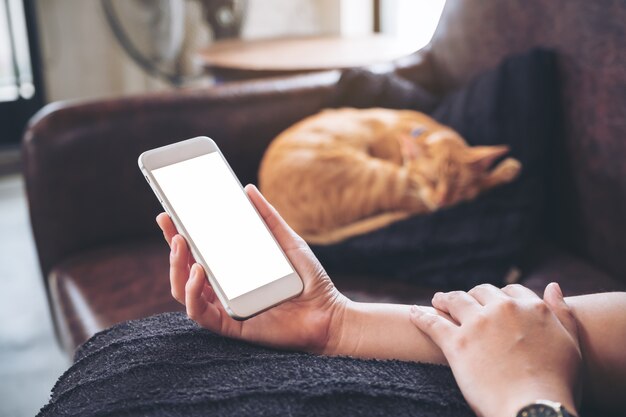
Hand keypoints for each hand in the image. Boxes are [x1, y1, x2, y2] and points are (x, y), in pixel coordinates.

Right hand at [156, 184, 347, 353]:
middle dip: (172, 246)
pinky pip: (200, 314)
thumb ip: (268, 217)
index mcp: (232, 270)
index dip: (178, 234)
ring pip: (184, 291)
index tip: (168, 213)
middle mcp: (224, 288)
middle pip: (184, 269)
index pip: (198, 251)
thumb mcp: (287, 241)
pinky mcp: (230, 325)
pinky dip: (192, 293)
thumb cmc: (308, 280)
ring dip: (177, 267)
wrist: (328, 312)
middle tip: (170, 223)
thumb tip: (247, 189)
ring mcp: (225, 306)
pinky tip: (197, 272)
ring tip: (182, 245)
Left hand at [409, 283, 580, 416]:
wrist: (535, 410)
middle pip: (481, 292)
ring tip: (438, 302)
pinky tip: (413, 312)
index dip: (500, 296)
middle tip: (462, 302)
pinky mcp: (456, 343)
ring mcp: (478, 324)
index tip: (493, 304)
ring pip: (455, 300)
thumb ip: (562, 313)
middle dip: (472, 296)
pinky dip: (421, 316)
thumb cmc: (557, 384)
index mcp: (532, 308)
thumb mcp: (570, 344)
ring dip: (445, 299)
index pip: (511, 291)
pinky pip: (432, 322)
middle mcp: (504, 309)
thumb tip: (553, 286)